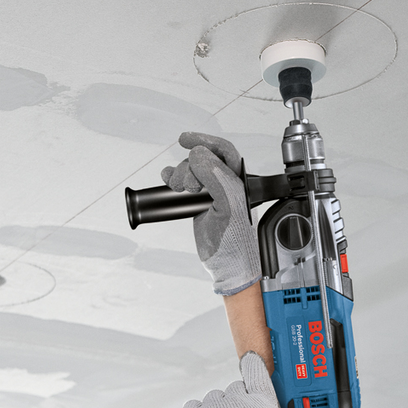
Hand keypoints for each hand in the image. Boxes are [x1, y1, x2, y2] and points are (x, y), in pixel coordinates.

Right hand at [161, 132, 260, 295]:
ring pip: (191, 172)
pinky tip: (167, 181)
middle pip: (203, 160)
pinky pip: (184, 186)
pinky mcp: (199, 206)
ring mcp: (211, 195)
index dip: (205, 141)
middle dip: (189, 166)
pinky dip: (172, 180)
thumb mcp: (229, 205)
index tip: (185, 140)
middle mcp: (226, 185)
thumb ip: (216, 177)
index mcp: (239, 182)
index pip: (223, 151)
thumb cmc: (237, 243)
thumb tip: (199, 155)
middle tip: (187, 185)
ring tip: (178, 188)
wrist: (228, 268)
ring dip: (179, 174)